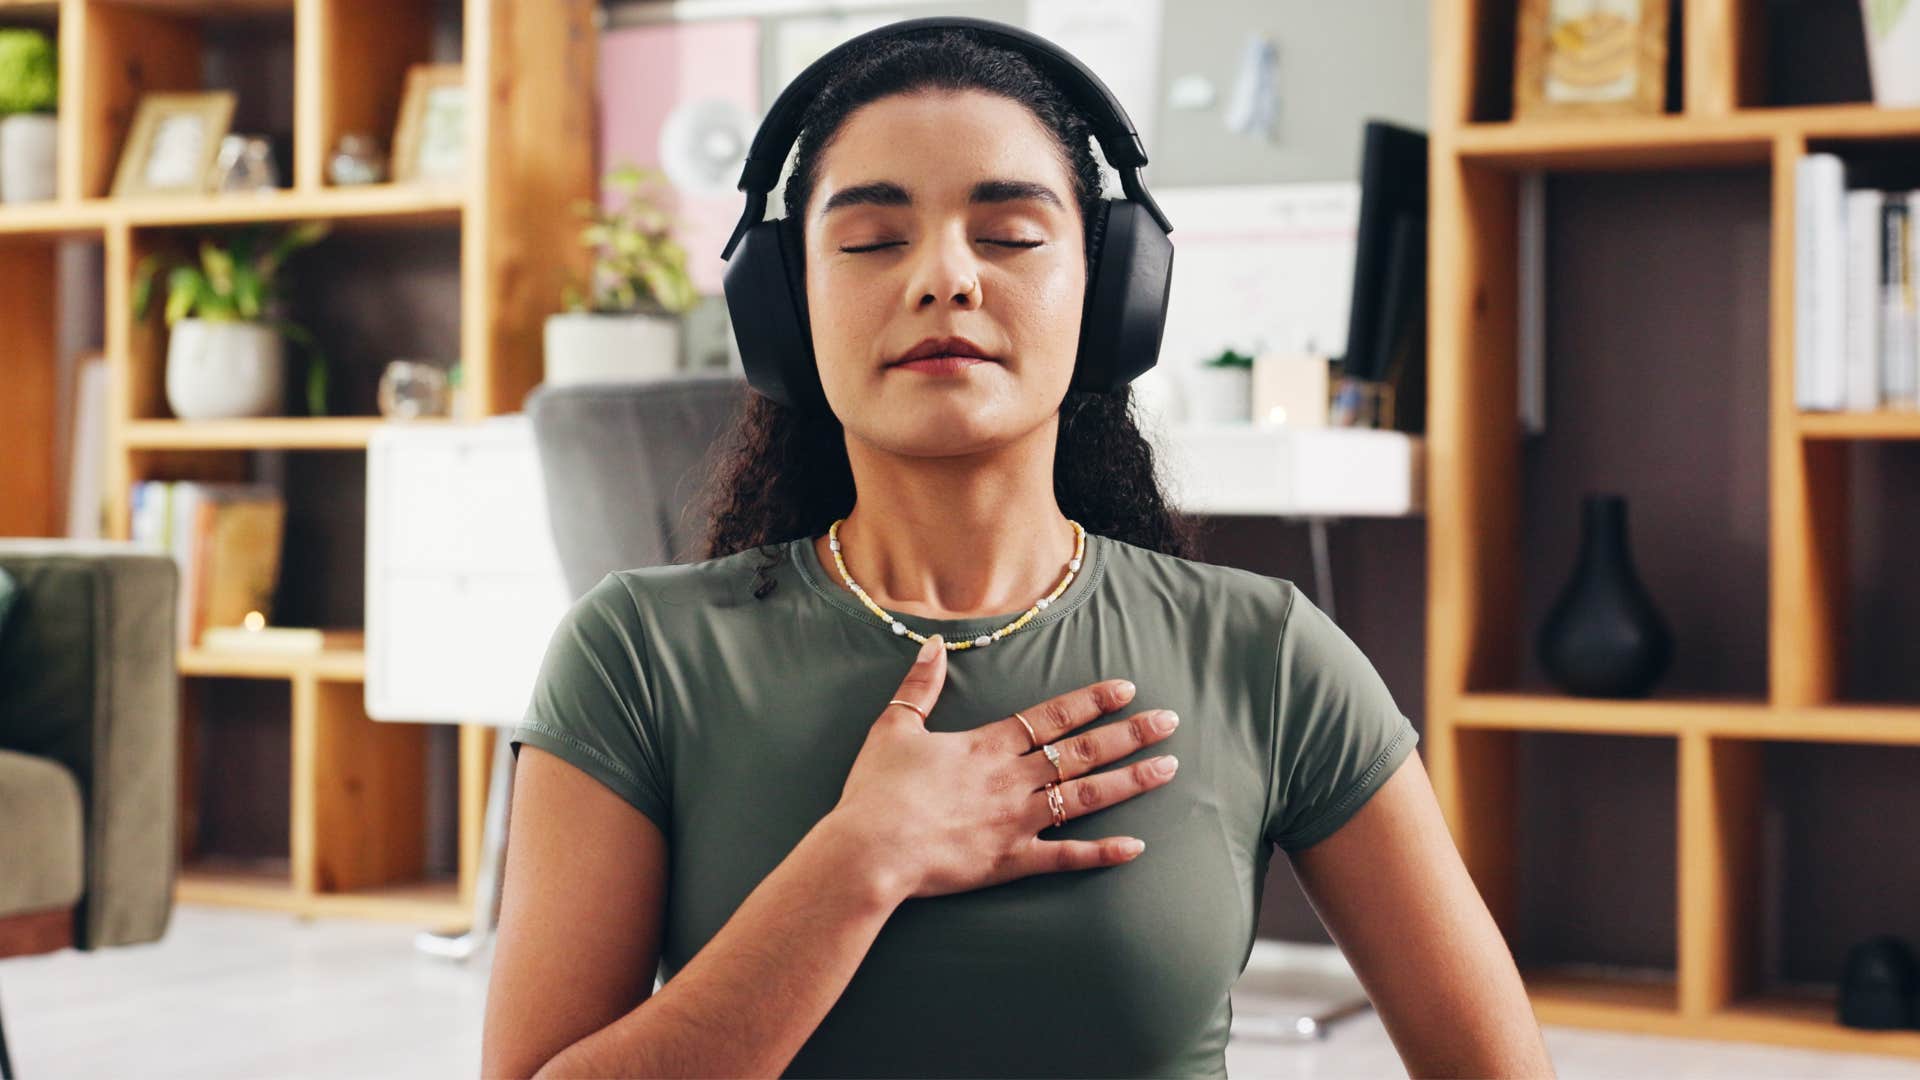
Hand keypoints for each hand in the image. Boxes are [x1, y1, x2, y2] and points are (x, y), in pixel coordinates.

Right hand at [828, 632, 1180, 902]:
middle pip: (1083, 752)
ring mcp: (1018, 821)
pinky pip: (1066, 857)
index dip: (1092, 701)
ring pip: (1086, 797)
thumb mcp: (893, 727)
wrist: (870, 852)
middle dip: (1130, 734)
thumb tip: (932, 644)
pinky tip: (1135, 847)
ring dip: (1130, 781)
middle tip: (1170, 722)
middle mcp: (1013, 779)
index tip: (1127, 689)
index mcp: (988, 745)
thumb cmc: (877, 792)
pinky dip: (1102, 853)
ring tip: (1168, 769)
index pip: (1053, 716)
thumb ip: (920, 686)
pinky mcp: (1012, 862)